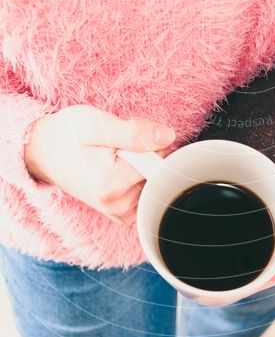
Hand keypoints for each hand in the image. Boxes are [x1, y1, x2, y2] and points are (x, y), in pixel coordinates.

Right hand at [23, 104, 176, 224]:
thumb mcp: (96, 123)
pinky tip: (117, 167)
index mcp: (112, 184)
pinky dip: (137, 173)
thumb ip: (133, 132)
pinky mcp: (123, 212)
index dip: (150, 141)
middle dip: (146, 152)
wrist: (44, 153)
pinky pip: (146, 188)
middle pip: (157, 170)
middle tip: (118, 144)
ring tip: (114, 155)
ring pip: (153, 178)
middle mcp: (118, 205)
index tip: (129, 136)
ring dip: (141, 162)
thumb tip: (168, 137)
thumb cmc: (67, 134)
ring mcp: (121, 212)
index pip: (159, 159)